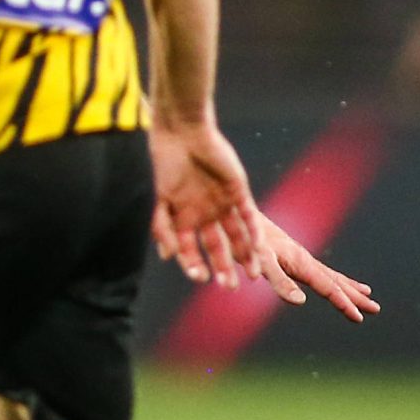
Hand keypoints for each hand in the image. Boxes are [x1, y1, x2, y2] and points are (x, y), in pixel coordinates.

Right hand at [148, 119, 259, 287]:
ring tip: (251, 274)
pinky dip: (253, 232)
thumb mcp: (161, 199)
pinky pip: (249, 216)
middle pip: (218, 246)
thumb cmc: (167, 164)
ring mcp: (223, 202)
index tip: (200, 279)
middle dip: (224, 267)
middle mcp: (205, 213)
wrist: (184, 132)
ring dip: (245, 255)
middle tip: (229, 287)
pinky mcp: (239, 191)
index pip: (191, 249)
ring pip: (237, 235)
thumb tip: (168, 257)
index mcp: (185, 217)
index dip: (195, 265)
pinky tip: (258, 248)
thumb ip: (163, 228)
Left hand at [247, 211, 378, 322]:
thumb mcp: (262, 262)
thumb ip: (279, 281)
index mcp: (302, 263)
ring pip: (330, 275)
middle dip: (354, 297)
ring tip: (366, 294)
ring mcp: (299, 257)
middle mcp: (305, 260)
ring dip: (348, 287)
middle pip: (336, 282)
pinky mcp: (290, 256)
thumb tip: (300, 302)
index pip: (328, 288)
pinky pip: (317, 271)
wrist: (236, 215)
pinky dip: (331, 278)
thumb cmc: (245, 242)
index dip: (343, 304)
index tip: (359, 318)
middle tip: (376, 309)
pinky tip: (333, 282)